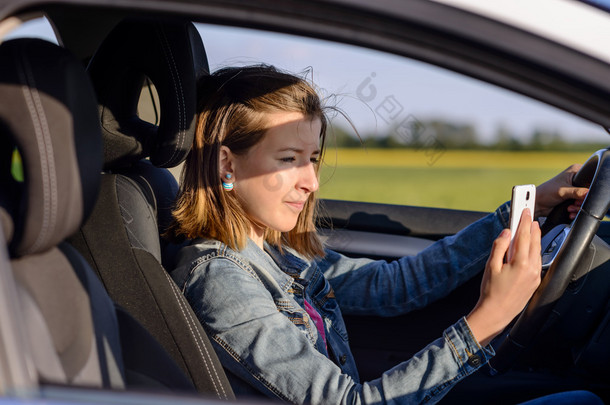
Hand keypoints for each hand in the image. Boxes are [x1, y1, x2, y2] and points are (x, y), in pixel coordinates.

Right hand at [466, 209, 541, 345]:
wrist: (496, 313)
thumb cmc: (491, 292)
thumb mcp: (491, 266)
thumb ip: (499, 246)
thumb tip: (506, 233)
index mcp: (520, 264)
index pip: (524, 236)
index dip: (524, 221)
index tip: (525, 211)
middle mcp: (531, 269)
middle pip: (534, 242)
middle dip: (532, 227)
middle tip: (529, 215)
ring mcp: (535, 276)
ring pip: (537, 251)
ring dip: (534, 238)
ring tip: (530, 228)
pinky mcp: (535, 282)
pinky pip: (537, 261)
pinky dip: (534, 251)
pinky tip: (529, 248)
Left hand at [535, 164, 587, 218]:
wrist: (537, 204)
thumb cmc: (545, 193)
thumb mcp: (562, 191)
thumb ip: (577, 192)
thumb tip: (588, 194)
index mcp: (575, 171)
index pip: (591, 177)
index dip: (590, 188)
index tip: (583, 195)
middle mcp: (576, 179)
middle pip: (590, 191)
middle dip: (582, 200)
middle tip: (574, 203)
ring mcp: (575, 190)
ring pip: (586, 200)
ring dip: (578, 207)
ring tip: (569, 208)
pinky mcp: (573, 199)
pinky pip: (581, 206)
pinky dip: (576, 211)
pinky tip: (569, 212)